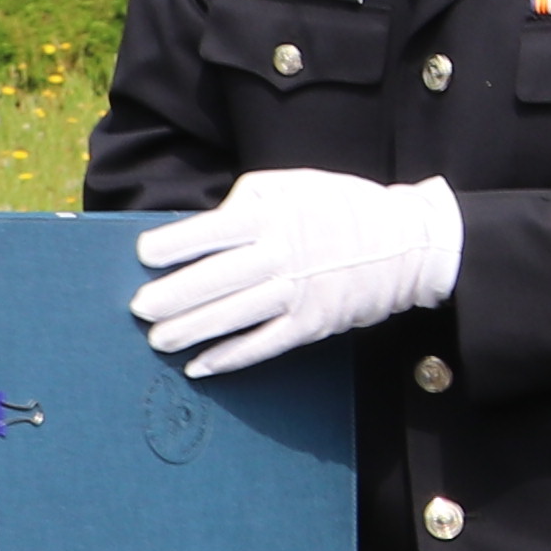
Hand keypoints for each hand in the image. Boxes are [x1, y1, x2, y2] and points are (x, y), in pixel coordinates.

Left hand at [130, 168, 461, 379]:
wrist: (410, 242)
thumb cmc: (343, 208)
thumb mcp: (295, 184)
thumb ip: (247, 199)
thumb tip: (202, 227)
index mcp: (273, 216)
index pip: (207, 232)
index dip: (169, 246)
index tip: (144, 256)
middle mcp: (283, 254)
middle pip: (213, 280)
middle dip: (170, 298)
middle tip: (140, 308)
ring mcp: (299, 292)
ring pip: (233, 316)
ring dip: (191, 331)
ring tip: (158, 340)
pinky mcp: (314, 322)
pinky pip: (265, 344)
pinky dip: (231, 357)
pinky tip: (201, 365)